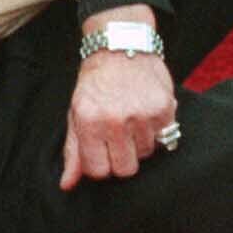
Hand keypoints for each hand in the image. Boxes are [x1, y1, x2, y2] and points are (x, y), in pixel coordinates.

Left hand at [59, 9, 177, 189]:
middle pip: (125, 169)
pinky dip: (156, 130)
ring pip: (146, 155)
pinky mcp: (165, 109)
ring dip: (139, 142)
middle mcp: (116, 119)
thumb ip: (73, 151)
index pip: (98, 171)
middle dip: (121, 158)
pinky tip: (145, 112)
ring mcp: (143, 115)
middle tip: (117, 138)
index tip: (101, 150)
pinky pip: (164, 138)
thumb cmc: (95, 83)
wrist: (120, 47)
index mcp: (89, 121)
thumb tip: (67, 186)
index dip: (100, 164)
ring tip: (131, 119)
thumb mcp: (76, 113)